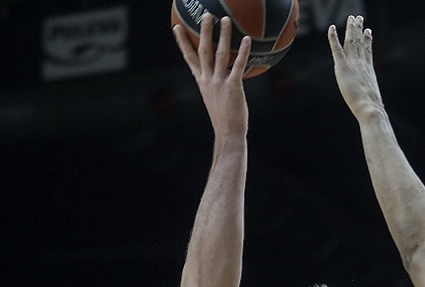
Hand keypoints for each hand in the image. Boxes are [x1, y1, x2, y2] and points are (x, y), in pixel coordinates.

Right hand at [173, 14, 250, 138]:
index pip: (189, 58)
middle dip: (202, 31)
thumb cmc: (225, 119)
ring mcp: (219, 82)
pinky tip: (247, 39)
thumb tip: (224, 77)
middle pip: (203, 50)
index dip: (183, 42)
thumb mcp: (216, 99)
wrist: (228, 134)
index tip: (177, 27)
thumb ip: (217, 85)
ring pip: (219, 54)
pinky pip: (238, 65)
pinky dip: (242, 52)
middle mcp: (208, 80)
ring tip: (225, 20)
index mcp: (202, 82)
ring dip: (222, 35)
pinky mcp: (232, 87)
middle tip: (205, 15)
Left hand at [328, 15, 384, 120]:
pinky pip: (337, 48)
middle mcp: (362, 64)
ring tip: (351, 18)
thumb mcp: (374, 103)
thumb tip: (378, 113)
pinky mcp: (343, 67)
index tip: (368, 31)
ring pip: (352, 41)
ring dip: (351, 28)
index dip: (367, 40)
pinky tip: (332, 28)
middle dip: (359, 29)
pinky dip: (334, 37)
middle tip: (358, 18)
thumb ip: (373, 102)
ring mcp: (353, 64)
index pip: (368, 51)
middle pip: (360, 42)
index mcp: (369, 71)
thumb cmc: (373, 110)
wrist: (370, 108)